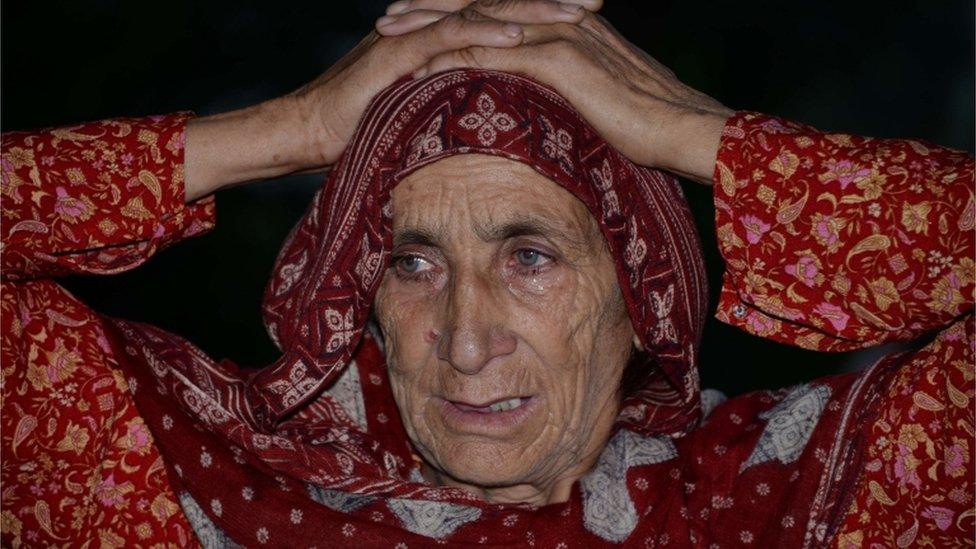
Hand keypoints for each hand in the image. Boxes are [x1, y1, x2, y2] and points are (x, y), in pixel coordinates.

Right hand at [185, 2, 590, 200]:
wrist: (308, 129)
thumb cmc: (364, 125)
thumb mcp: (423, 109)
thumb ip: (455, 99)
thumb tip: (493, 114)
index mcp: (441, 36)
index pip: (502, 16)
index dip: (546, 11)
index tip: (591, 16)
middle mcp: (431, 25)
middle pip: (500, 3)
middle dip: (552, 0)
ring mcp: (414, 34)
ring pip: (482, 12)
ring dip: (531, 9)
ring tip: (576, 13)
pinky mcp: (397, 52)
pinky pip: (448, 38)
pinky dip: (486, 34)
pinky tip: (520, 35)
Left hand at [377, 3, 732, 183]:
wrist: (684, 128)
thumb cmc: (650, 122)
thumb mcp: (602, 96)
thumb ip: (572, 88)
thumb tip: (550, 103)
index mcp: (567, 23)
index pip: (500, 7)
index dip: (456, 9)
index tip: (418, 17)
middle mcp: (559, 19)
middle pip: (480, 3)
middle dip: (430, 6)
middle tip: (388, 16)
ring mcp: (559, 35)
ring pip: (479, 23)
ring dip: (429, 27)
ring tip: (389, 34)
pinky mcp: (559, 61)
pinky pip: (494, 55)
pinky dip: (453, 59)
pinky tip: (420, 69)